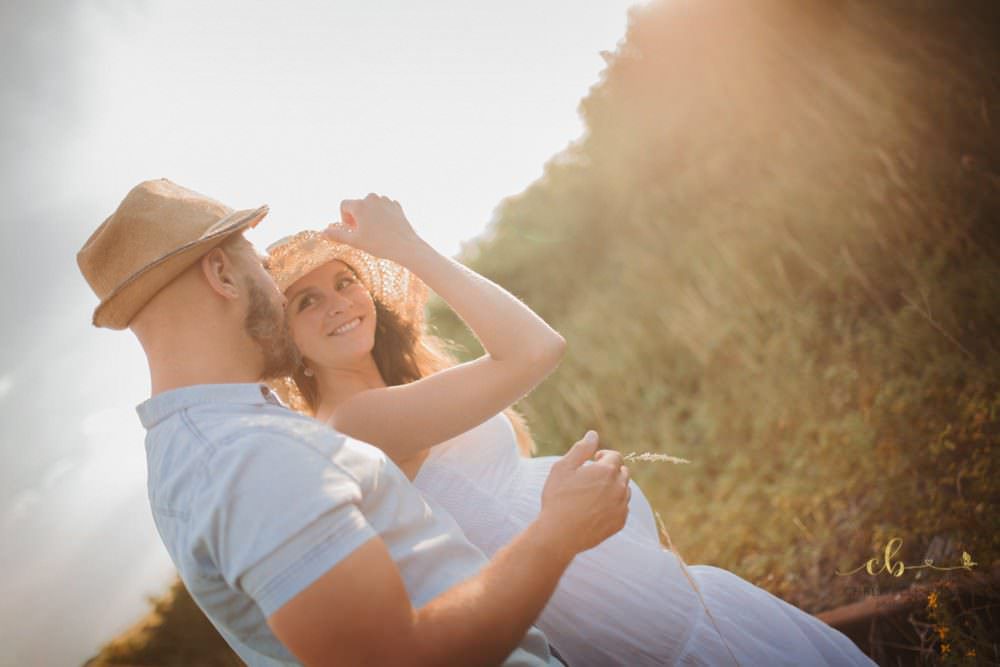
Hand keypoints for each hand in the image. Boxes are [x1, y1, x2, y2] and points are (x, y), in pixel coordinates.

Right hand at [323, 193, 425, 262]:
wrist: (405, 246)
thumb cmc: (378, 244)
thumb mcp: (354, 241)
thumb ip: (337, 235)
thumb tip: (323, 232)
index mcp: (360, 204)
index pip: (344, 205)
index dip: (344, 218)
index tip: (352, 229)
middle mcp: (372, 198)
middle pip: (358, 204)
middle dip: (358, 216)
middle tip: (364, 232)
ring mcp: (386, 200)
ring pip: (372, 205)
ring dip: (370, 215)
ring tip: (376, 231)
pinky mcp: (397, 205)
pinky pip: (384, 207)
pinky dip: (382, 215)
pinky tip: (386, 228)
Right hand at [538, 431, 629, 558]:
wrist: (559, 534)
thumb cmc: (558, 498)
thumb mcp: (563, 468)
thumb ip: (581, 449)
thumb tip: (593, 434)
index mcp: (606, 471)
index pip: (616, 456)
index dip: (604, 456)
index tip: (592, 462)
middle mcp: (619, 487)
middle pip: (623, 472)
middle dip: (611, 471)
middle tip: (592, 478)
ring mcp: (621, 506)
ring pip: (625, 490)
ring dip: (614, 488)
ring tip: (593, 494)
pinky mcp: (620, 522)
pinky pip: (623, 508)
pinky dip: (614, 505)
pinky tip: (596, 509)